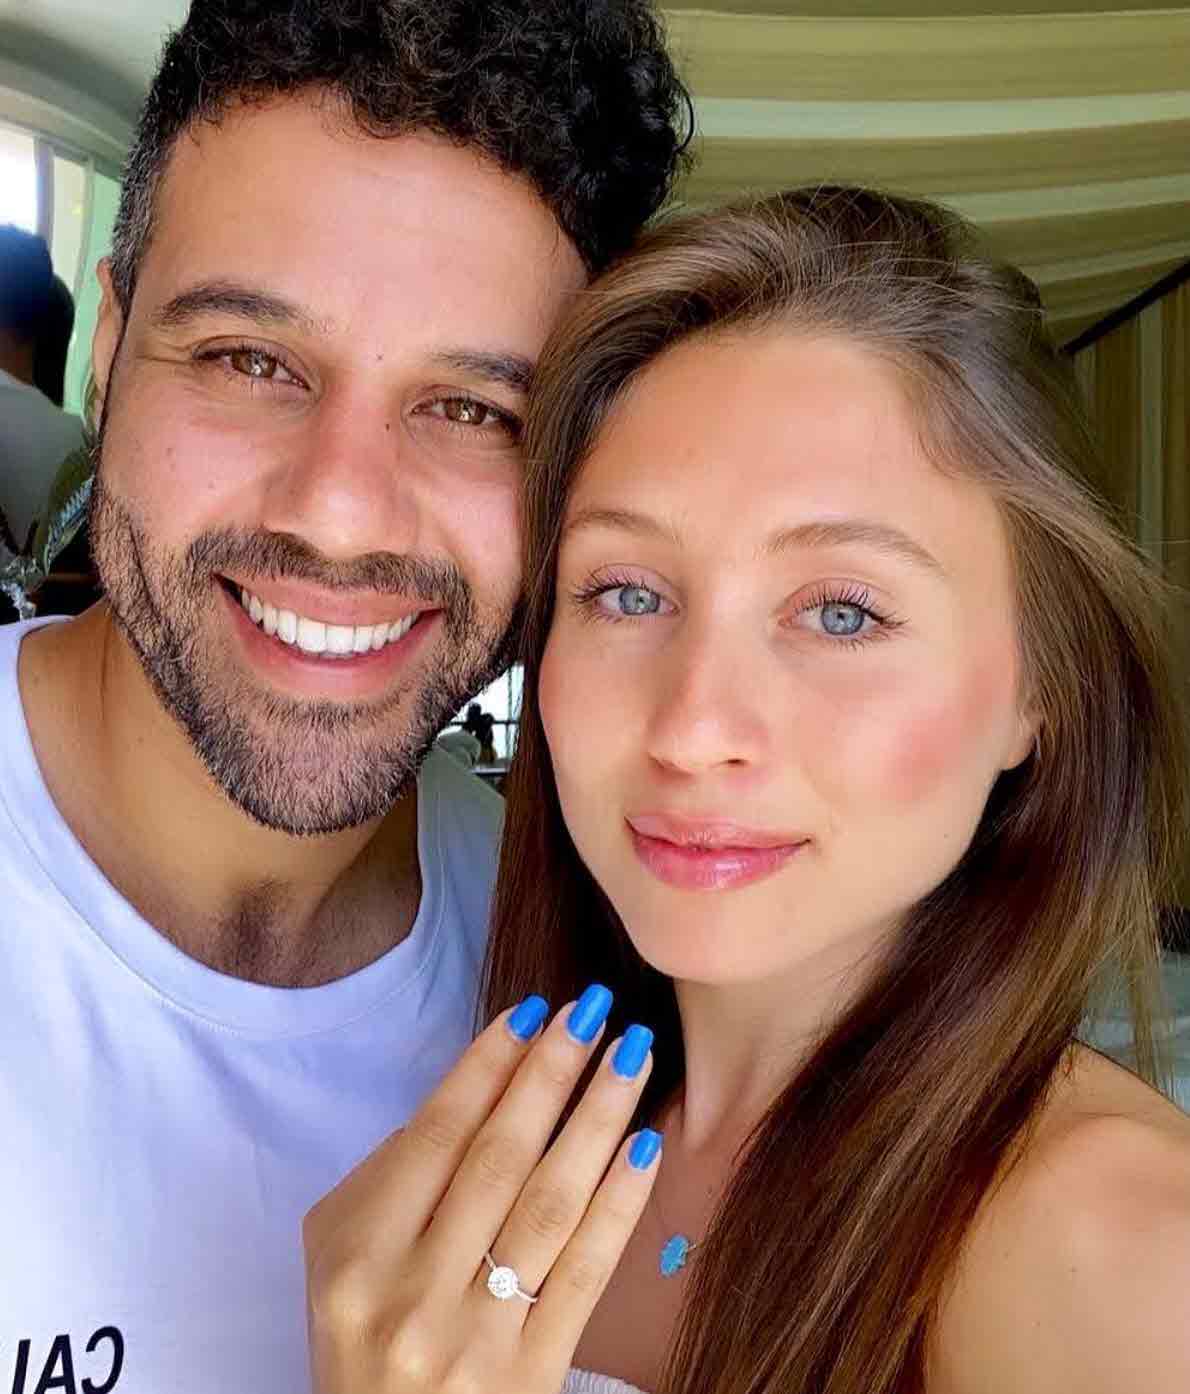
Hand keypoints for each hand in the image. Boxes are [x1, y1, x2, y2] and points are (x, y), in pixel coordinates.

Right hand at [303, 986, 659, 1393]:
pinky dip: (619, 1202)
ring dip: (597, 1118)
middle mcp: (411, 1291)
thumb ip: (390, 1178)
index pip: (436, 1135)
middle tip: (595, 1009)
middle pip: (498, 1157)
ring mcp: (474, 1336)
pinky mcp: (531, 1373)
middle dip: (551, 1071)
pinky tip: (645, 1144)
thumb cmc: (365, 1337)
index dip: (488, 1064)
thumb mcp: (340, 1261)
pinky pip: (586, 1270)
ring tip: (632, 1054)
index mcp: (356, 1255)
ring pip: (549, 1203)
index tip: (532, 1010)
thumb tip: (478, 1091)